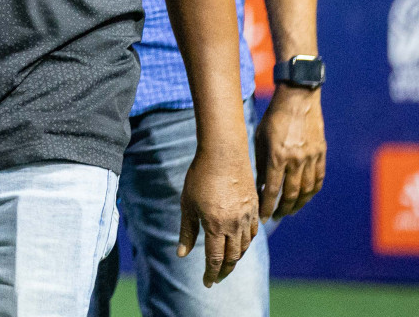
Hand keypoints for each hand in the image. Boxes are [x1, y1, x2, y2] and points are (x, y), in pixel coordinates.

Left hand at [177, 144, 258, 286]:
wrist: (224, 154)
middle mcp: (234, 226)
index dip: (211, 273)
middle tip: (216, 278)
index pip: (214, 259)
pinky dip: (246, 243)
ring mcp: (247, 217)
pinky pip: (253, 233)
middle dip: (223, 270)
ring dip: (235, 259)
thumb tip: (182, 254)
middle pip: (232, 257)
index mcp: (216, 226)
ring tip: (226, 264)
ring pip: (244, 247)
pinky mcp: (255, 208)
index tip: (207, 283)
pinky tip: (239, 245)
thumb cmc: (200, 177)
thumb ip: (187, 230)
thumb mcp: (187, 204)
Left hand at [255, 86, 325, 219]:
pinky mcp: (321, 154)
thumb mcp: (260, 137)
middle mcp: (296, 160)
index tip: (263, 217)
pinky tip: (305, 197)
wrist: (298, 99)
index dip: (267, 205)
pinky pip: (318, 179)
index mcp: (277, 156)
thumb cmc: (273, 117)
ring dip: (298, 204)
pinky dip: (312, 191)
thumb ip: (260, 161)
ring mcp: (311, 158)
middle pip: (291, 194)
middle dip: (282, 209)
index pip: (271, 189)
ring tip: (289, 211)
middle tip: (276, 216)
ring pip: (307, 190)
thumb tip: (258, 183)